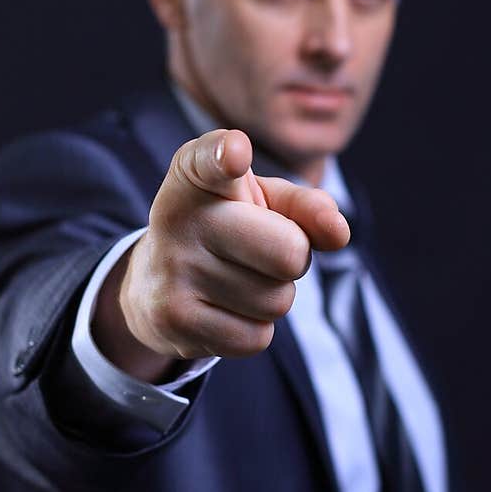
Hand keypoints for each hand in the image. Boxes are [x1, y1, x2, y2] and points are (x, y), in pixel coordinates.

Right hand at [93, 128, 349, 380]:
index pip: (208, 160)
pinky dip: (254, 329)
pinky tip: (224, 309)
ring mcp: (173, 273)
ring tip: (236, 280)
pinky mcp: (175, 322)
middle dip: (293, 257)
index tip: (234, 154)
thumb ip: (306, 207)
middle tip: (261, 251)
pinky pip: (257, 337)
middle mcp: (177, 219)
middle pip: (290, 253)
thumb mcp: (263, 202)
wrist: (152, 284)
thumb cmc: (226, 229)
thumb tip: (338, 233)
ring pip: (277, 301)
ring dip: (272, 296)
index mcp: (195, 176)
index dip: (225, 156)